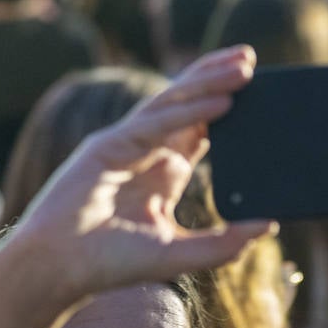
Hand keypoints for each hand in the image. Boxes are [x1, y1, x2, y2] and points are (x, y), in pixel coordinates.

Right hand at [4, 46, 273, 308]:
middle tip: (252, 59)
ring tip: (245, 67)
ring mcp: (126, 145)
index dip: (227, 111)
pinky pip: (156, 123)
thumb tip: (269, 225)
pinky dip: (189, 111)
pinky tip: (221, 103)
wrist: (59, 269)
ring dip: (209, 83)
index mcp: (162, 177)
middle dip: (219, 80)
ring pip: (173, 104)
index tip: (259, 94)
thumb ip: (224, 243)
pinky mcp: (109, 145)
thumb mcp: (178, 254)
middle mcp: (146, 154)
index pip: (200, 133)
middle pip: (189, 107)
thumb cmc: (110, 265)